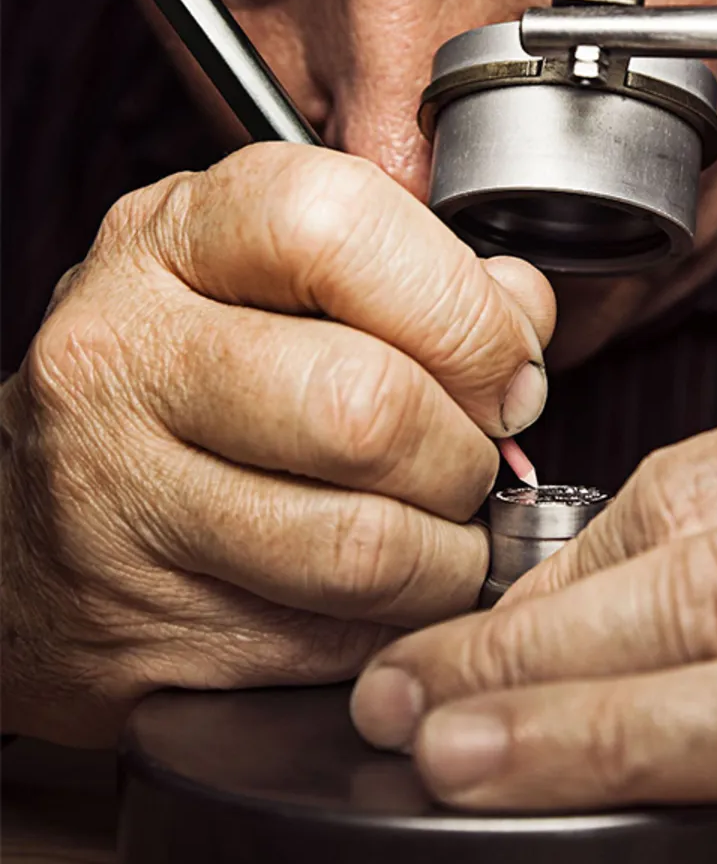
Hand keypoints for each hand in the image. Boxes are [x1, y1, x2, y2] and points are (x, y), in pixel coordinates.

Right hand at [0, 142, 553, 744]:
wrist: (33, 529)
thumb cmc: (189, 385)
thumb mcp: (281, 283)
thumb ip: (417, 276)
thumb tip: (520, 313)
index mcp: (175, 237)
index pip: (340, 226)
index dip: (461, 308)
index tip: (504, 365)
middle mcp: (124, 353)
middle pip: (366, 404)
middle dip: (466, 452)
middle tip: (474, 460)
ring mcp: (113, 493)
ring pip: (362, 544)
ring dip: (448, 553)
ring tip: (442, 528)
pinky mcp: (136, 620)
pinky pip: (334, 637)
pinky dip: (399, 621)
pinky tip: (386, 588)